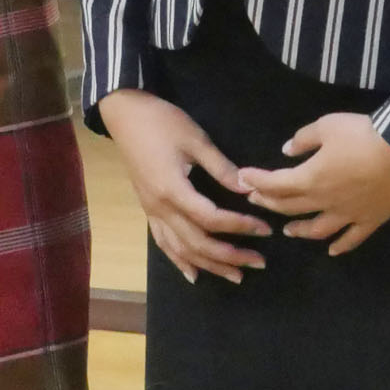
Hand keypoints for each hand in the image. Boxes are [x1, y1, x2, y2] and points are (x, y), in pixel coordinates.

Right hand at [97, 89, 264, 285]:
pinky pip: (164, 243)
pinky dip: (180, 261)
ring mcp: (152, 212)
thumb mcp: (195, 139)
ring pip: (181, 250)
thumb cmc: (161, 122)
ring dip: (210, 265)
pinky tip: (194, 274)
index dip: (240, 226)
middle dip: (230, 256)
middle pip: (198, 243)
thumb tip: (250, 188)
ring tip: (236, 275)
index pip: (211, 219)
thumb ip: (222, 167)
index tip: (264, 229)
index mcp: (173, 189)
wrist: (124, 114)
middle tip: (259, 261)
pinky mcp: (148, 210)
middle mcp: (161, 208)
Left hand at [242, 110, 389, 255]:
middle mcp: (324, 202)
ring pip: (317, 229)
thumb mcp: (327, 126)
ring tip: (288, 231)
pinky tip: (332, 250)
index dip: (256, 182)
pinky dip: (340, 246)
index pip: (275, 184)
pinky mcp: (371, 220)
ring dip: (300, 231)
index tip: (242, 180)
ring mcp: (348, 215)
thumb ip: (304, 139)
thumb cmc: (363, 135)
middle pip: (291, 207)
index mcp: (310, 178)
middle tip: (258, 200)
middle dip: (270, 203)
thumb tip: (287, 150)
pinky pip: (352, 239)